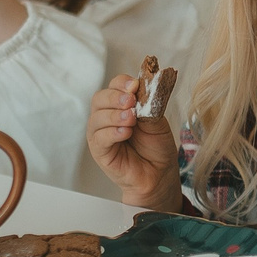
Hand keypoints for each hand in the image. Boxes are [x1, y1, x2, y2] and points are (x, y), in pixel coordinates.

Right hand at [87, 73, 182, 210]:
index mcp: (121, 105)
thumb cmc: (157, 147)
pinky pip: (99, 138)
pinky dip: (112, 133)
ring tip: (131, 119)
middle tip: (131, 101)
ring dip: (114, 115)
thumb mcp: (157, 121)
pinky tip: (125, 133)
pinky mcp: (100, 151)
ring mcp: (101, 134)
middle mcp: (107, 116)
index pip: (114, 86)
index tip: (135, 85)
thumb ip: (148, 106)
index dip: (122, 83)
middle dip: (115, 97)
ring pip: (97, 118)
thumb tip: (141, 91)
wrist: (159, 173)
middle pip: (100, 98)